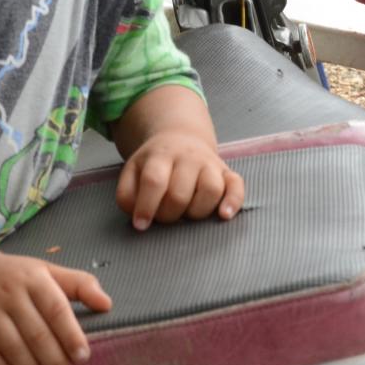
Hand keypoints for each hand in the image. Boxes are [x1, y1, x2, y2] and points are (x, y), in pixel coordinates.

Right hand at [0, 249, 110, 364]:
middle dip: (54, 360)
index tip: (83, 356)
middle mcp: (9, 294)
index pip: (56, 309)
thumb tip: (107, 304)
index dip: (70, 335)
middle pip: (35, 332)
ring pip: (10, 345)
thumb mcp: (48, 271)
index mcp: (34, 279)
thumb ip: (80, 284)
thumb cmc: (17, 276)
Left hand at [117, 131, 244, 229]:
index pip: (154, 181)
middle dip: (169, 214)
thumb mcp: (132, 171)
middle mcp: (188, 157)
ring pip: (211, 191)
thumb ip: (127, 194)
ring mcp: (210, 164)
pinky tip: (223, 215)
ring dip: (196, 212)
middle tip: (164, 216)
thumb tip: (139, 220)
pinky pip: (237, 186)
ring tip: (187, 214)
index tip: (141, 224)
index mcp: (161, 155)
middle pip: (180, 193)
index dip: (146, 206)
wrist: (180, 139)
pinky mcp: (227, 173)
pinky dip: (233, 202)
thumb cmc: (154, 163)